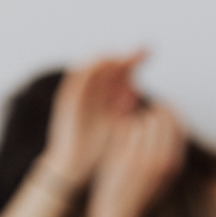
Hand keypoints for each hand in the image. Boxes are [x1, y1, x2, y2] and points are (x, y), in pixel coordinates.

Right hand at [44, 52, 144, 187]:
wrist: (76, 165)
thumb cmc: (98, 147)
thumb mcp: (117, 123)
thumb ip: (123, 105)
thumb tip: (135, 88)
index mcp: (105, 96)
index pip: (120, 72)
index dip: (133, 61)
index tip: (149, 53)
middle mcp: (91, 92)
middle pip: (108, 66)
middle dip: (125, 57)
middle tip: (141, 51)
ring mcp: (78, 95)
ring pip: (91, 68)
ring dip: (107, 59)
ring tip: (123, 56)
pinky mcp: (66, 100)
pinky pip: (75, 79)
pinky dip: (87, 69)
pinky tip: (102, 62)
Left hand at [88, 105, 186, 216]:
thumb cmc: (141, 195)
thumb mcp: (165, 176)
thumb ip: (170, 151)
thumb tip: (169, 117)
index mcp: (175, 162)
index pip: (177, 123)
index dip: (166, 113)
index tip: (156, 112)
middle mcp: (162, 159)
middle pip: (160, 117)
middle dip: (149, 116)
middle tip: (140, 126)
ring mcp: (142, 157)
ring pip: (141, 120)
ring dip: (134, 124)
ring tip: (129, 141)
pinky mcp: (123, 157)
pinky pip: (124, 129)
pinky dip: (121, 132)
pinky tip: (119, 146)